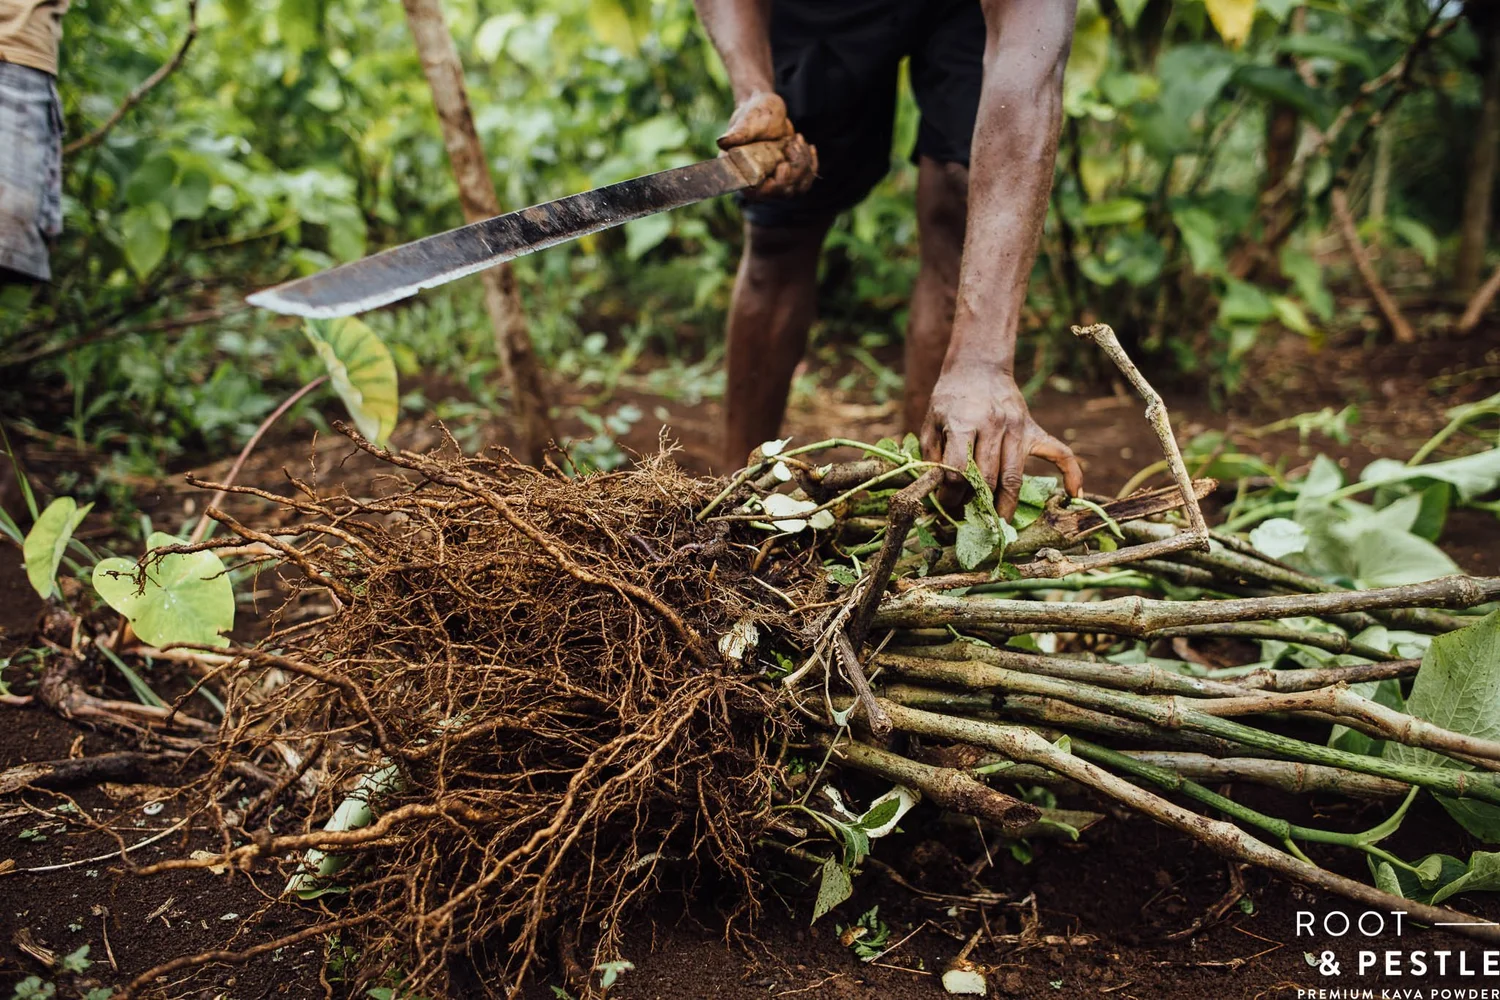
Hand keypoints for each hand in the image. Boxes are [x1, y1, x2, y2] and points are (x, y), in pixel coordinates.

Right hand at [716, 91, 816, 197]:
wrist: (767, 109)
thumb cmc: (753, 114)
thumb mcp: (746, 122)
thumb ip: (737, 134)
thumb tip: (722, 142)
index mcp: (744, 174)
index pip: (761, 194)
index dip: (776, 186)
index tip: (783, 165)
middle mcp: (760, 182)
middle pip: (785, 191)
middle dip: (795, 168)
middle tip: (791, 144)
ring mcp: (777, 180)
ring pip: (799, 187)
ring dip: (804, 163)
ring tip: (797, 139)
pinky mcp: (790, 175)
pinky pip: (806, 179)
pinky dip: (811, 163)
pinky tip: (808, 147)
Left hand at [921, 368, 1083, 517]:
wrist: (978, 368)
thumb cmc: (951, 399)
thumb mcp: (931, 423)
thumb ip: (931, 457)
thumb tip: (935, 494)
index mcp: (964, 423)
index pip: (958, 471)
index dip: (949, 495)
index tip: (944, 507)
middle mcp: (994, 426)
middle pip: (987, 479)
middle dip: (975, 506)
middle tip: (968, 521)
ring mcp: (1018, 428)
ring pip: (1014, 477)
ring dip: (1005, 506)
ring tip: (997, 527)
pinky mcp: (1034, 430)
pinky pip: (1060, 453)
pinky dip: (1071, 473)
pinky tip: (1073, 494)